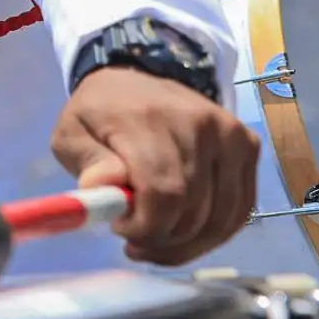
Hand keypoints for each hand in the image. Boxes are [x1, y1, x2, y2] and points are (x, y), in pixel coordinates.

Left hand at [51, 67, 258, 264]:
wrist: (137, 75)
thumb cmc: (99, 112)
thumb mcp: (71, 134)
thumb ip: (88, 164)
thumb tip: (104, 189)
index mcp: (149, 120)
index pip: (163, 194)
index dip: (146, 227)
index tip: (120, 229)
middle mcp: (199, 125)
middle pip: (194, 211)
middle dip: (163, 239)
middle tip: (135, 239)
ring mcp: (231, 135)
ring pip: (221, 217)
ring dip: (189, 244)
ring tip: (157, 240)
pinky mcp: (248, 146)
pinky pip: (240, 209)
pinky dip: (213, 233)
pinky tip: (185, 234)